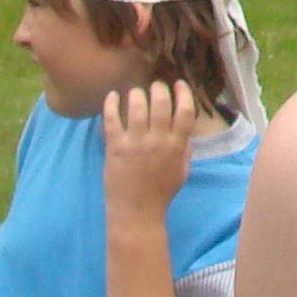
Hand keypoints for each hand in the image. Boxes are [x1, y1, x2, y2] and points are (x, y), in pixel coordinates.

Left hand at [102, 81, 195, 225]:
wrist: (136, 212)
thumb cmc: (161, 192)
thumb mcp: (182, 170)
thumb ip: (185, 147)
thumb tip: (183, 126)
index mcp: (176, 146)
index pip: (185, 111)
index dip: (183, 93)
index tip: (178, 85)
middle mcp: (157, 141)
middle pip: (161, 102)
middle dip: (159, 88)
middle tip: (155, 87)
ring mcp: (135, 143)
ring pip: (137, 106)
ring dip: (137, 94)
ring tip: (135, 93)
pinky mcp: (115, 147)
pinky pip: (111, 119)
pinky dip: (111, 103)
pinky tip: (112, 96)